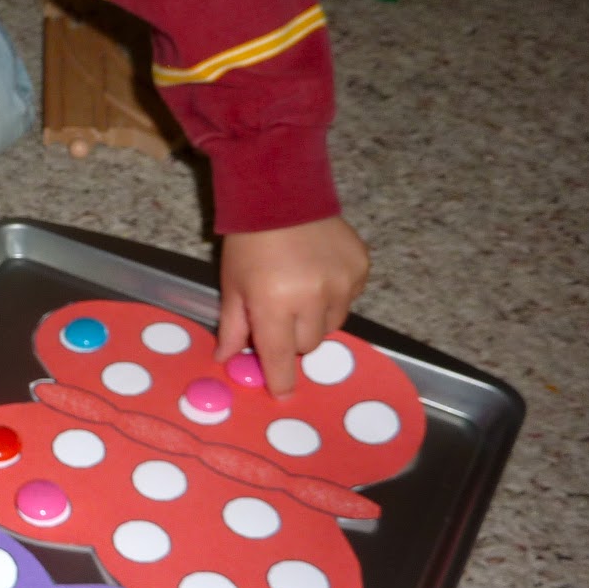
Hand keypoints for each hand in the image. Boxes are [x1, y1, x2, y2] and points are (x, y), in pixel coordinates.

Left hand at [214, 217, 369, 397]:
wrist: (282, 193)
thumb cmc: (248, 242)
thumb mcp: (232, 285)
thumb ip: (233, 326)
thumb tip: (227, 360)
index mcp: (275, 304)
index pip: (282, 357)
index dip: (281, 380)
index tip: (281, 394)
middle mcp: (313, 298)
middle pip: (308, 345)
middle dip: (293, 339)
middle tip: (280, 316)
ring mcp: (343, 283)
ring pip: (332, 326)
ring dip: (315, 319)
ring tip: (299, 291)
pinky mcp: (361, 268)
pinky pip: (350, 300)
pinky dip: (335, 296)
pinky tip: (318, 273)